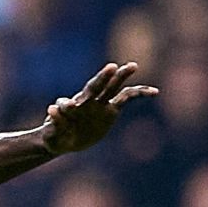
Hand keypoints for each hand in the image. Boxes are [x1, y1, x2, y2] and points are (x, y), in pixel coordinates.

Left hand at [41, 62, 158, 154]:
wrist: (63, 140)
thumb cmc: (55, 134)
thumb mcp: (52, 133)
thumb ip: (54, 123)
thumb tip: (52, 107)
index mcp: (71, 106)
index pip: (71, 102)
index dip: (68, 104)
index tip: (67, 107)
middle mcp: (87, 102)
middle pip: (96, 87)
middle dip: (103, 78)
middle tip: (112, 67)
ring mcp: (99, 104)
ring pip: (112, 88)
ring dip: (121, 77)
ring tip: (133, 66)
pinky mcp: (111, 111)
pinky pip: (126, 99)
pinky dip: (139, 93)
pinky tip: (155, 91)